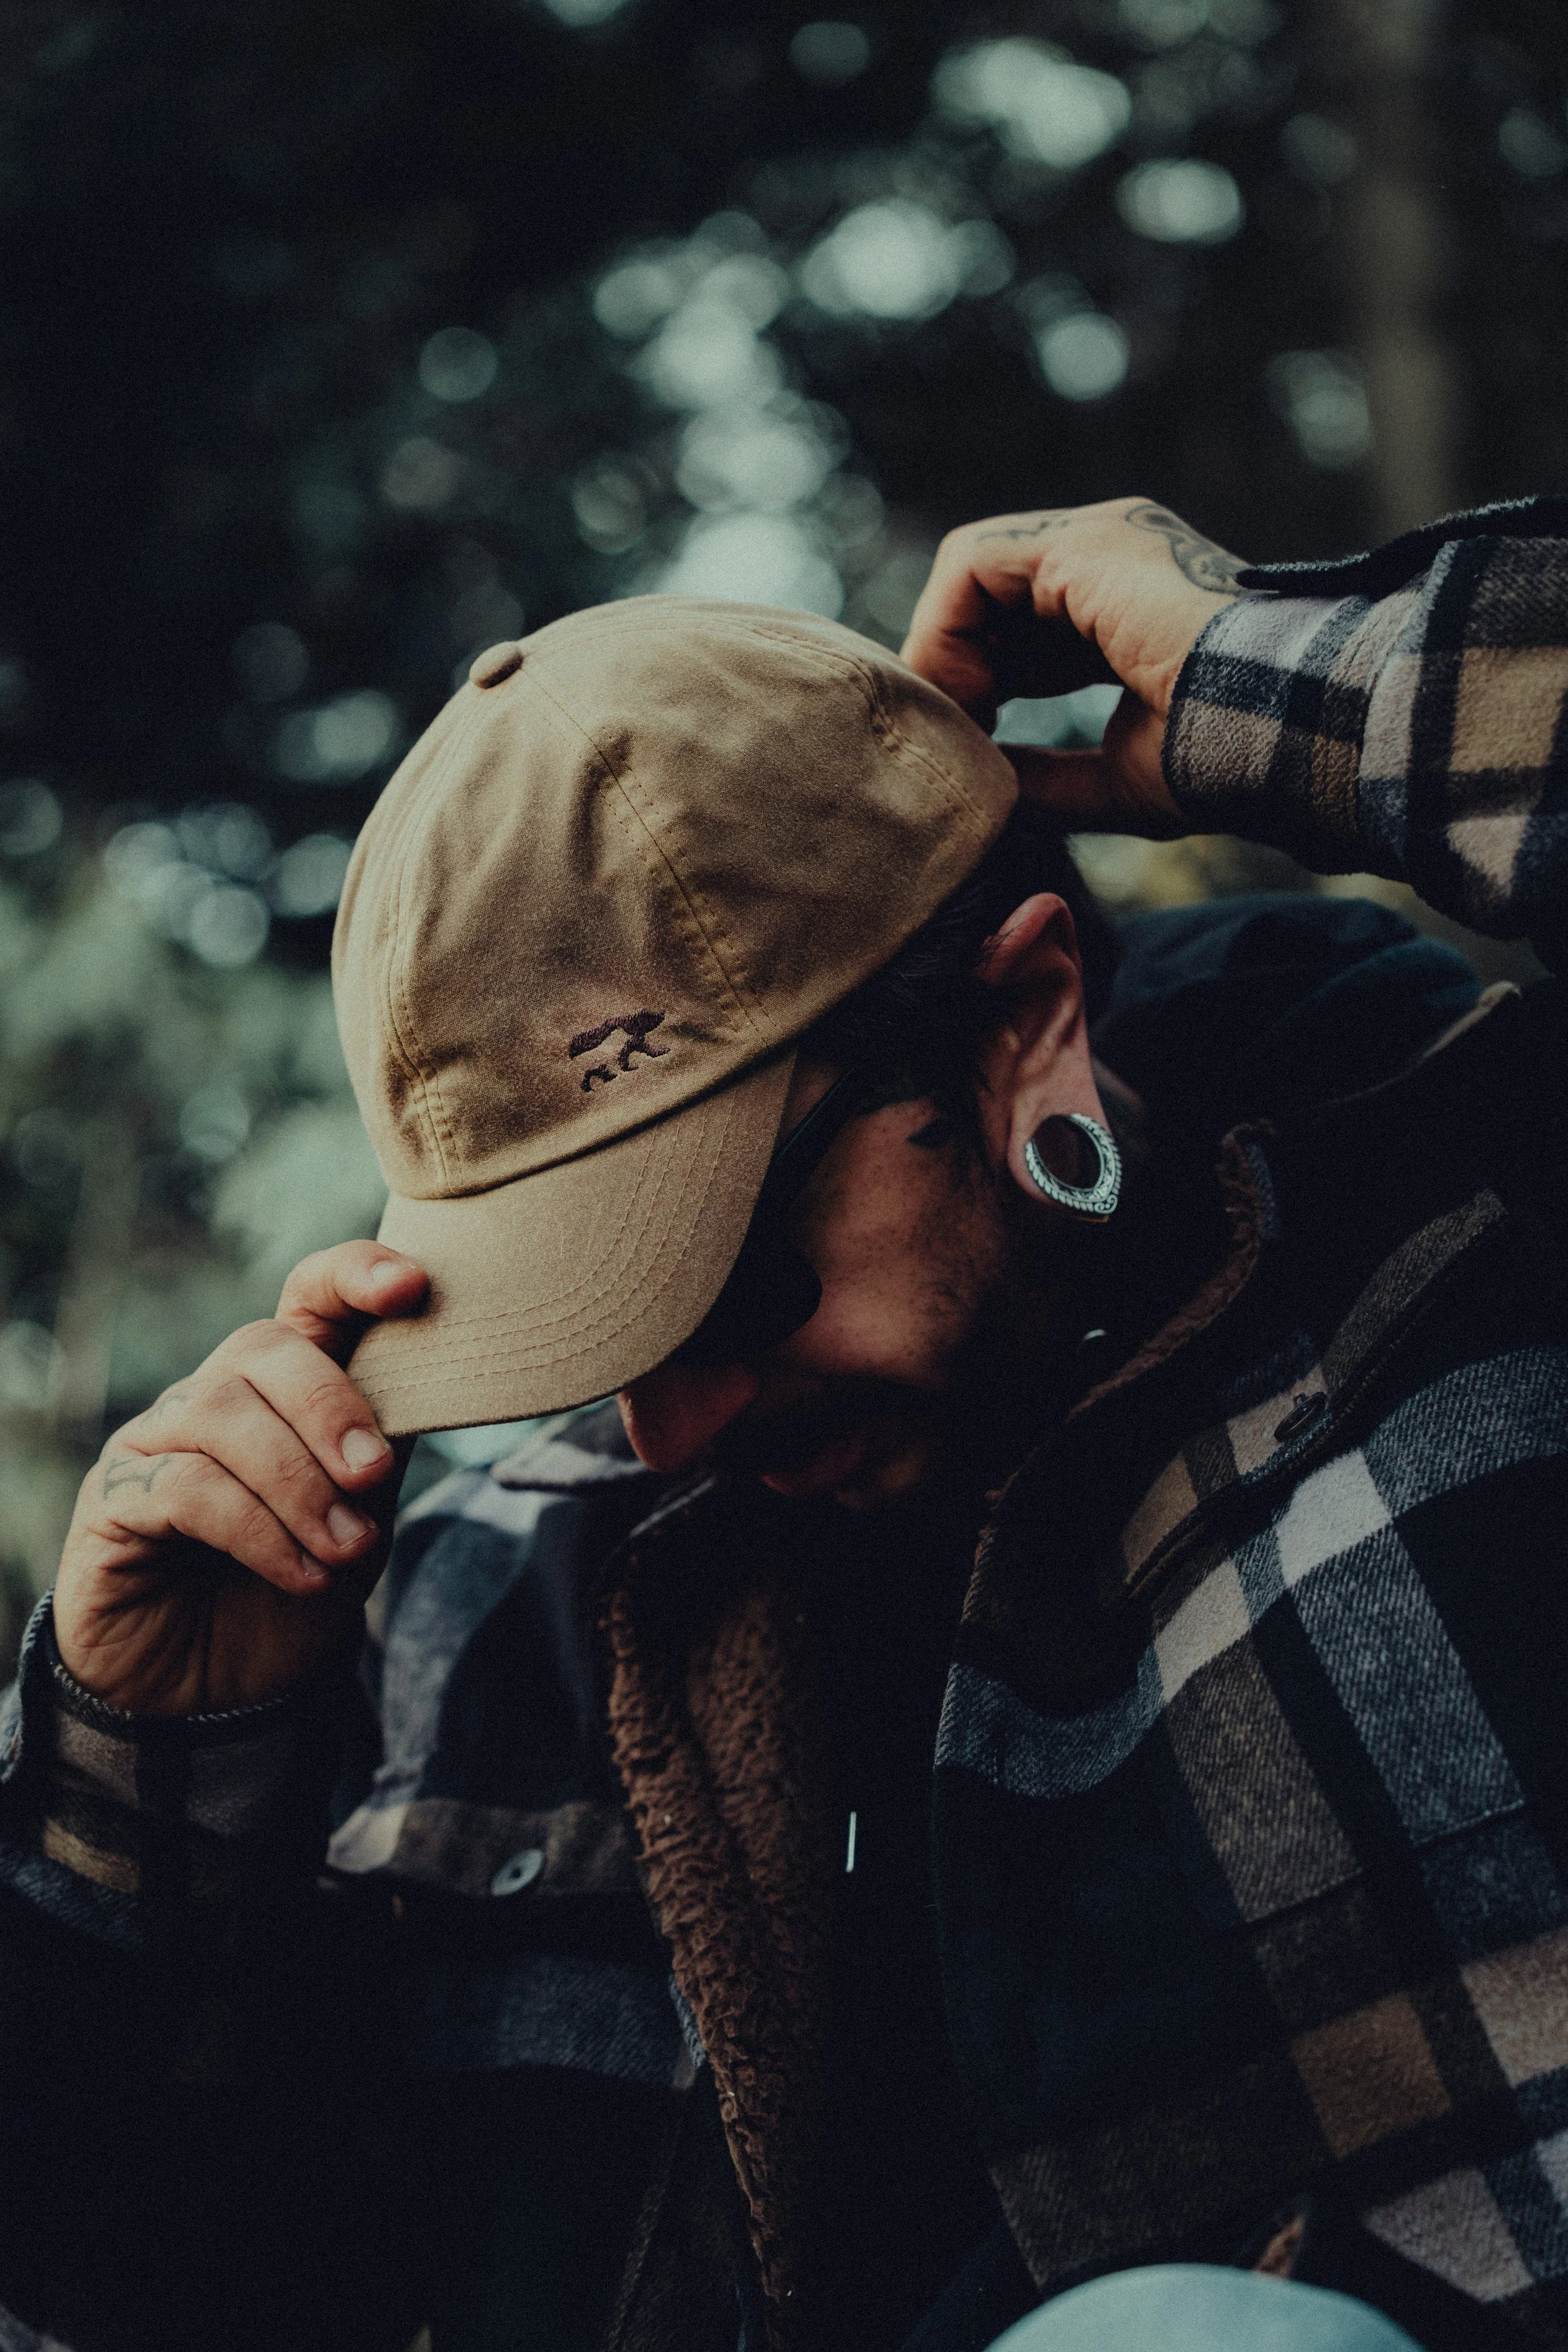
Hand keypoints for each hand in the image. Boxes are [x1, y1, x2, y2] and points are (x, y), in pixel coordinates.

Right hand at [53, 1243, 428, 1715]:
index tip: (412, 1285)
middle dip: (331, 1406)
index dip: (355, 1274)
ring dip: (300, 1485)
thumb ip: (385, 1447)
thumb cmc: (294, 1592)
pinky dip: (260, 1534)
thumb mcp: (362, 1517)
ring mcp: (155, 1444)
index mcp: (281, 1387)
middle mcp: (213, 1397)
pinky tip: (302, 1578)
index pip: (309, 1297)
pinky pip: (187, 1490)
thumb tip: (438, 1378)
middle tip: (374, 1476)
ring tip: (345, 1549)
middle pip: (267, 1347)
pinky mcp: (114, 1500)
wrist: (220, 1700)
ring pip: (224, 1415)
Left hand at [901, 497, 1247, 835]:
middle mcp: (1114, 558)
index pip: (1022, 630)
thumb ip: (1048, 774)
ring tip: (966, 726)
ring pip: (970, 576)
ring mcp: (1102, 539)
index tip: (980, 754)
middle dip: (955, 671)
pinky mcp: (1085, 543)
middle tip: (957, 743)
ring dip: (945, 654)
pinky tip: (971, 698)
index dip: (983, 689)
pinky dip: (947, 632)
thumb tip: (986, 780)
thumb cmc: (1222, 761)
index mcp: (1129, 605)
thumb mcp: (1116, 775)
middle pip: (989, 600)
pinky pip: (971, 565)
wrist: (1285, 736)